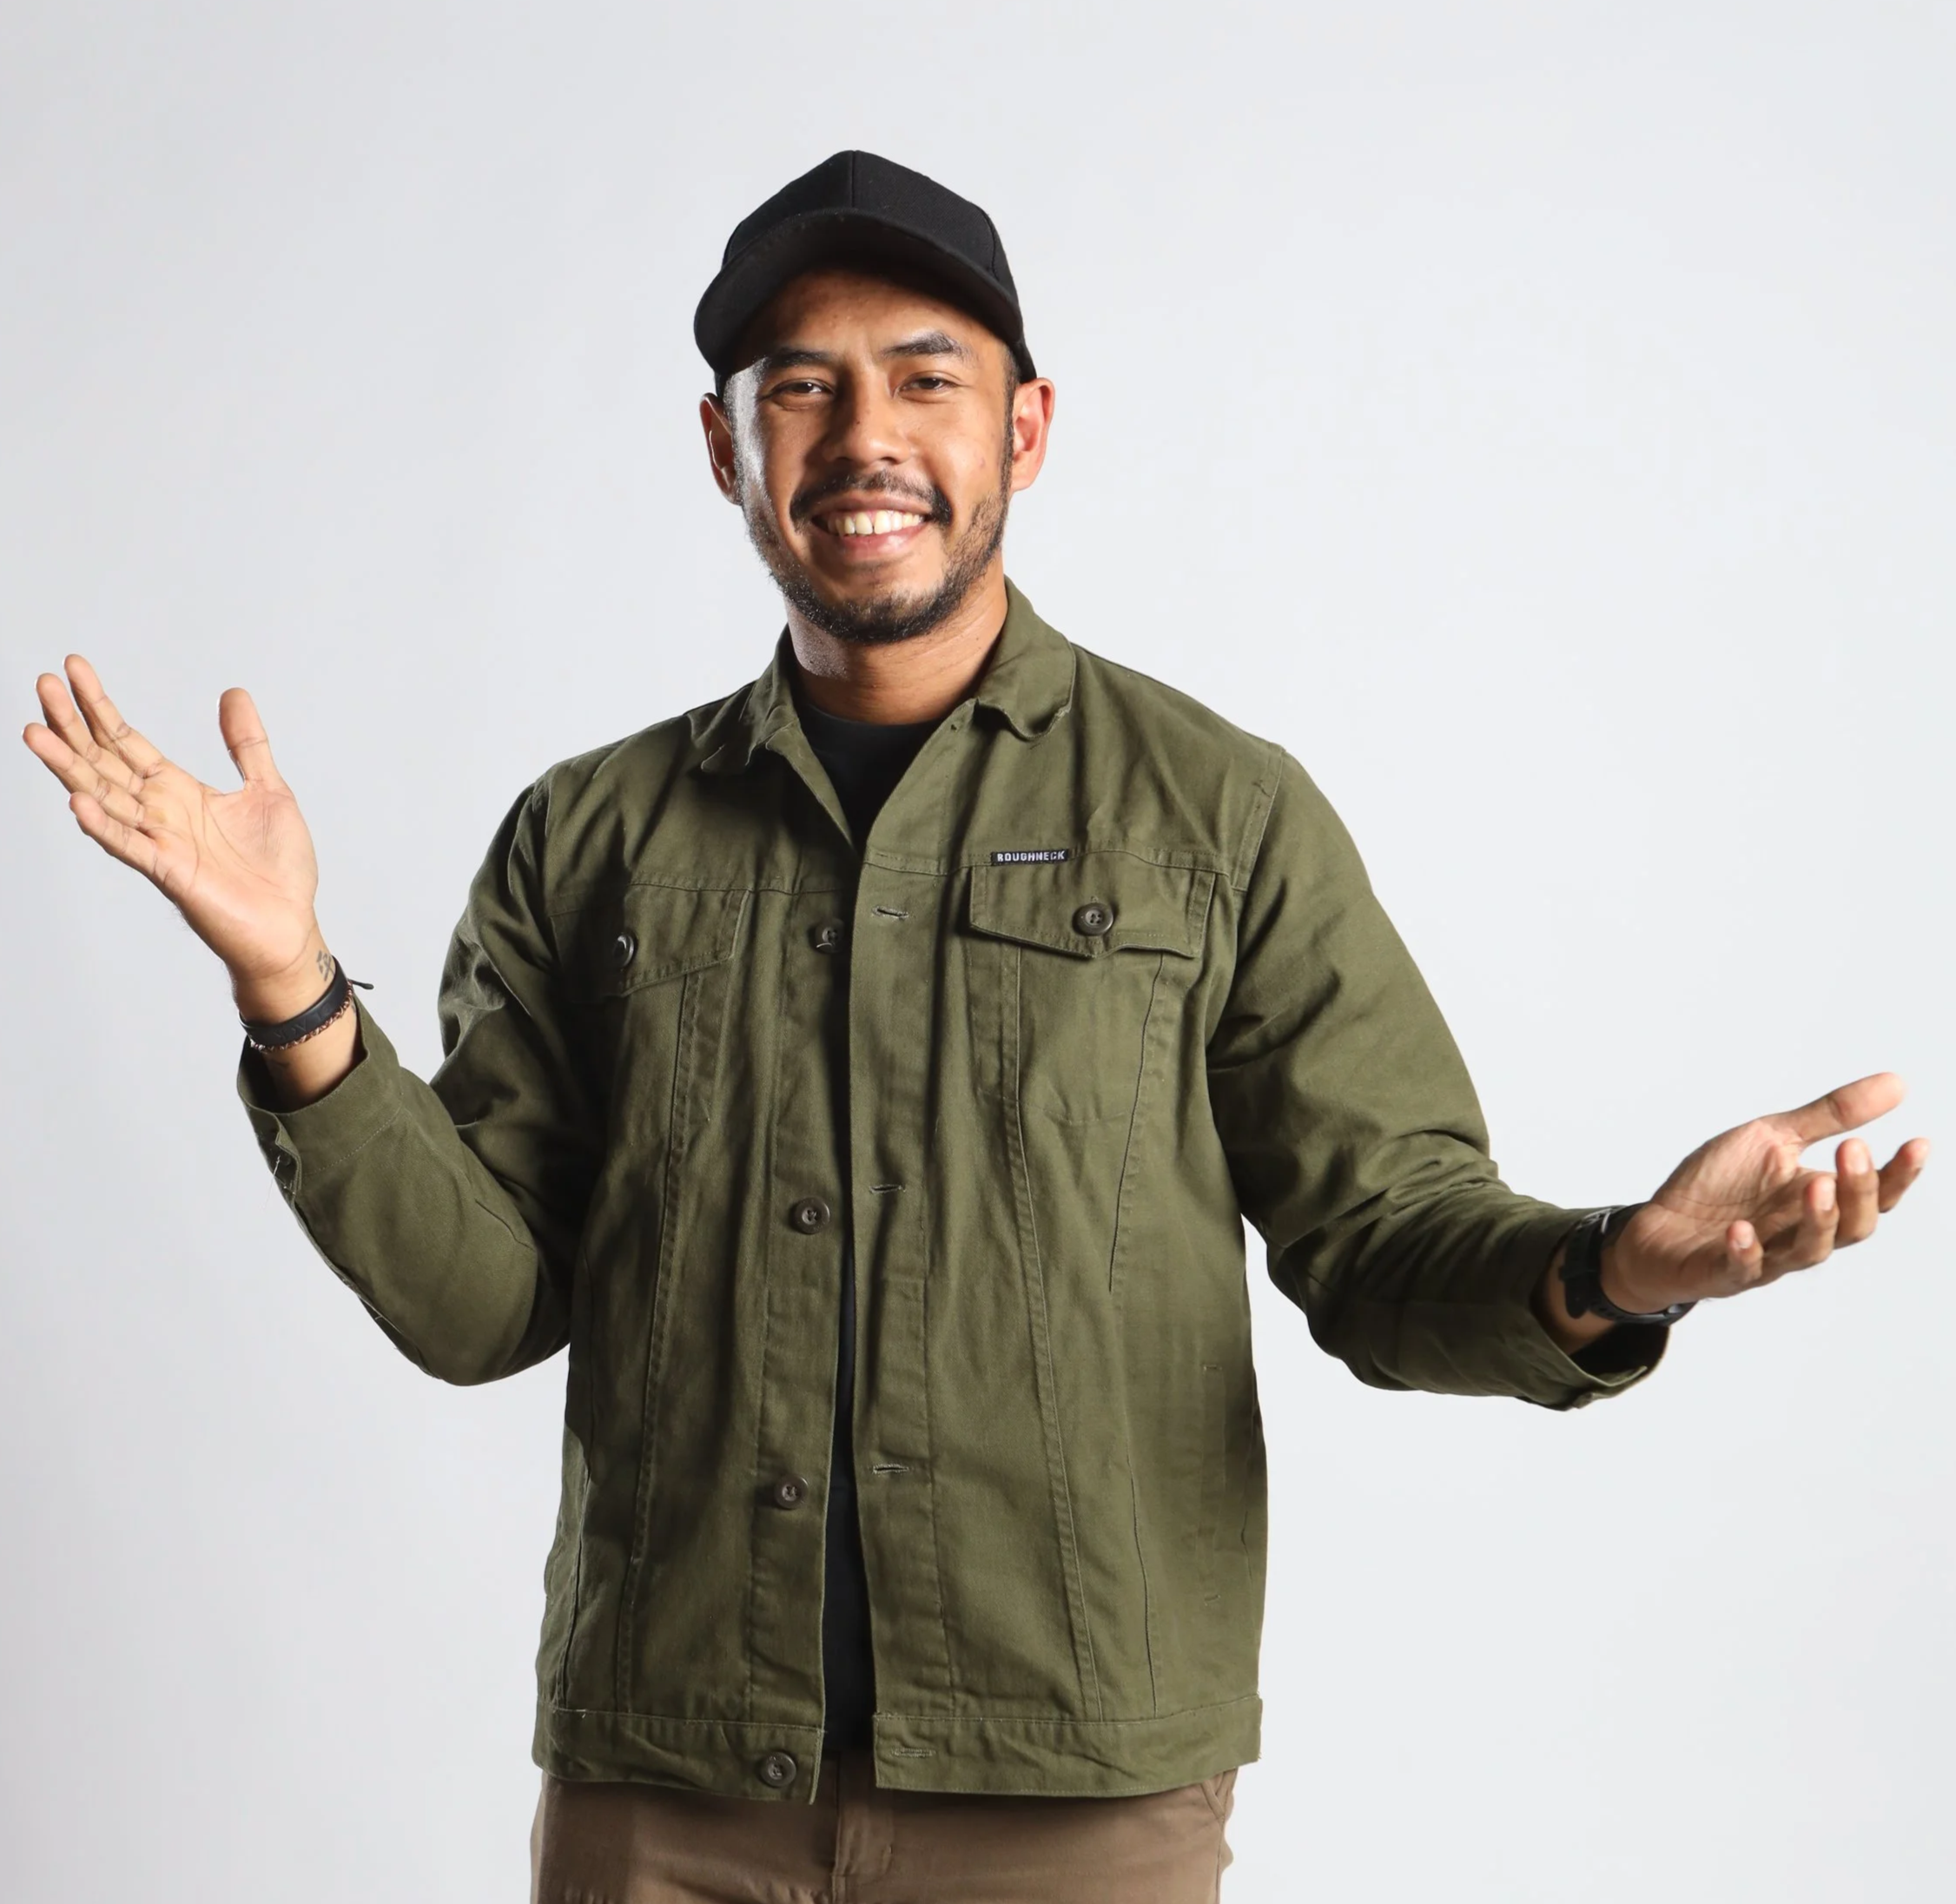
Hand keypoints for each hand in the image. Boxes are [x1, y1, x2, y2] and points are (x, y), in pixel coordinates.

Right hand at [22, 655, 330, 1018]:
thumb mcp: (269, 790)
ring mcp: (161, 843)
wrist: (290, 926)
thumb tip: (233, 694)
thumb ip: (247, 744)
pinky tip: (77, 802)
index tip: (73, 668)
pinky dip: (105, 827)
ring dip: (69, 767)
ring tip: (35, 733)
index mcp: (180, 791)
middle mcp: (161, 813)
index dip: (100, 706)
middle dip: (73, 724)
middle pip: (104, 761)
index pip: (127, 740)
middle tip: (42, 684)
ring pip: (104, 798)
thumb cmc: (277, 869)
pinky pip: (131, 847)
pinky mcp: (172, 874)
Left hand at [1602, 1073, 1928, 1313]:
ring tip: (1815, 1183)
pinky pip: (1741, 1269)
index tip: (1917, 1142)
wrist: (1656, 1225)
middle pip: (1853, 1227)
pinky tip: (1740, 1230)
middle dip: (1858, 1191)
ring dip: (1816, 1220)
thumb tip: (1896, 1084)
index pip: (1874, 1194)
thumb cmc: (1719, 1184)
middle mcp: (1799, 1232)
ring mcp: (1765, 1256)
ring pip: (1808, 1252)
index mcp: (1817, 1198)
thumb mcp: (1772, 1138)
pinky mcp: (1722, 1271)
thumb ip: (1829, 1116)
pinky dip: (1744, 1251)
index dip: (1898, 1174)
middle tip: (1853, 1149)